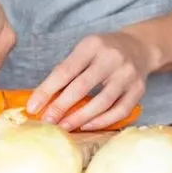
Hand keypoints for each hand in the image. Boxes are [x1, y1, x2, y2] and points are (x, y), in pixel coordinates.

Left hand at [28, 31, 154, 131]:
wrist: (139, 47)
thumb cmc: (103, 52)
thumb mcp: (84, 50)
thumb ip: (67, 70)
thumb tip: (42, 99)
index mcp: (93, 45)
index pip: (65, 70)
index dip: (47, 90)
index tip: (32, 107)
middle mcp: (112, 58)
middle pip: (82, 87)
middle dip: (61, 107)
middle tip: (47, 122)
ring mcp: (128, 74)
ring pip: (102, 102)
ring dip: (80, 118)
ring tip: (64, 127)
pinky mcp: (139, 89)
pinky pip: (120, 111)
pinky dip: (102, 121)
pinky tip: (87, 126)